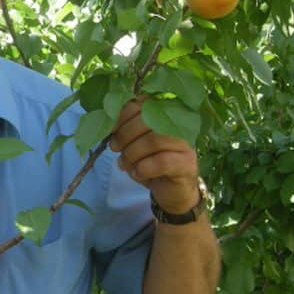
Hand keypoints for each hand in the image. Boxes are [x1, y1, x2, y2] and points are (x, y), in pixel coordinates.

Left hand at [109, 98, 199, 212]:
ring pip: (153, 141)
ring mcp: (185, 144)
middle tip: (115, 148)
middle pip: (147, 120)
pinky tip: (137, 173)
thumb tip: (106, 122)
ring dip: (132, 154)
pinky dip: (143, 168)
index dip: (122, 115)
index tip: (112, 130)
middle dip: (125, 135)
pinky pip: (161, 162)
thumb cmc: (150, 162)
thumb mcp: (133, 142)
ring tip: (123, 164)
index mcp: (164, 113)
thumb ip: (124, 128)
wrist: (170, 190)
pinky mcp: (187, 164)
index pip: (142, 103)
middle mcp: (178, 124)